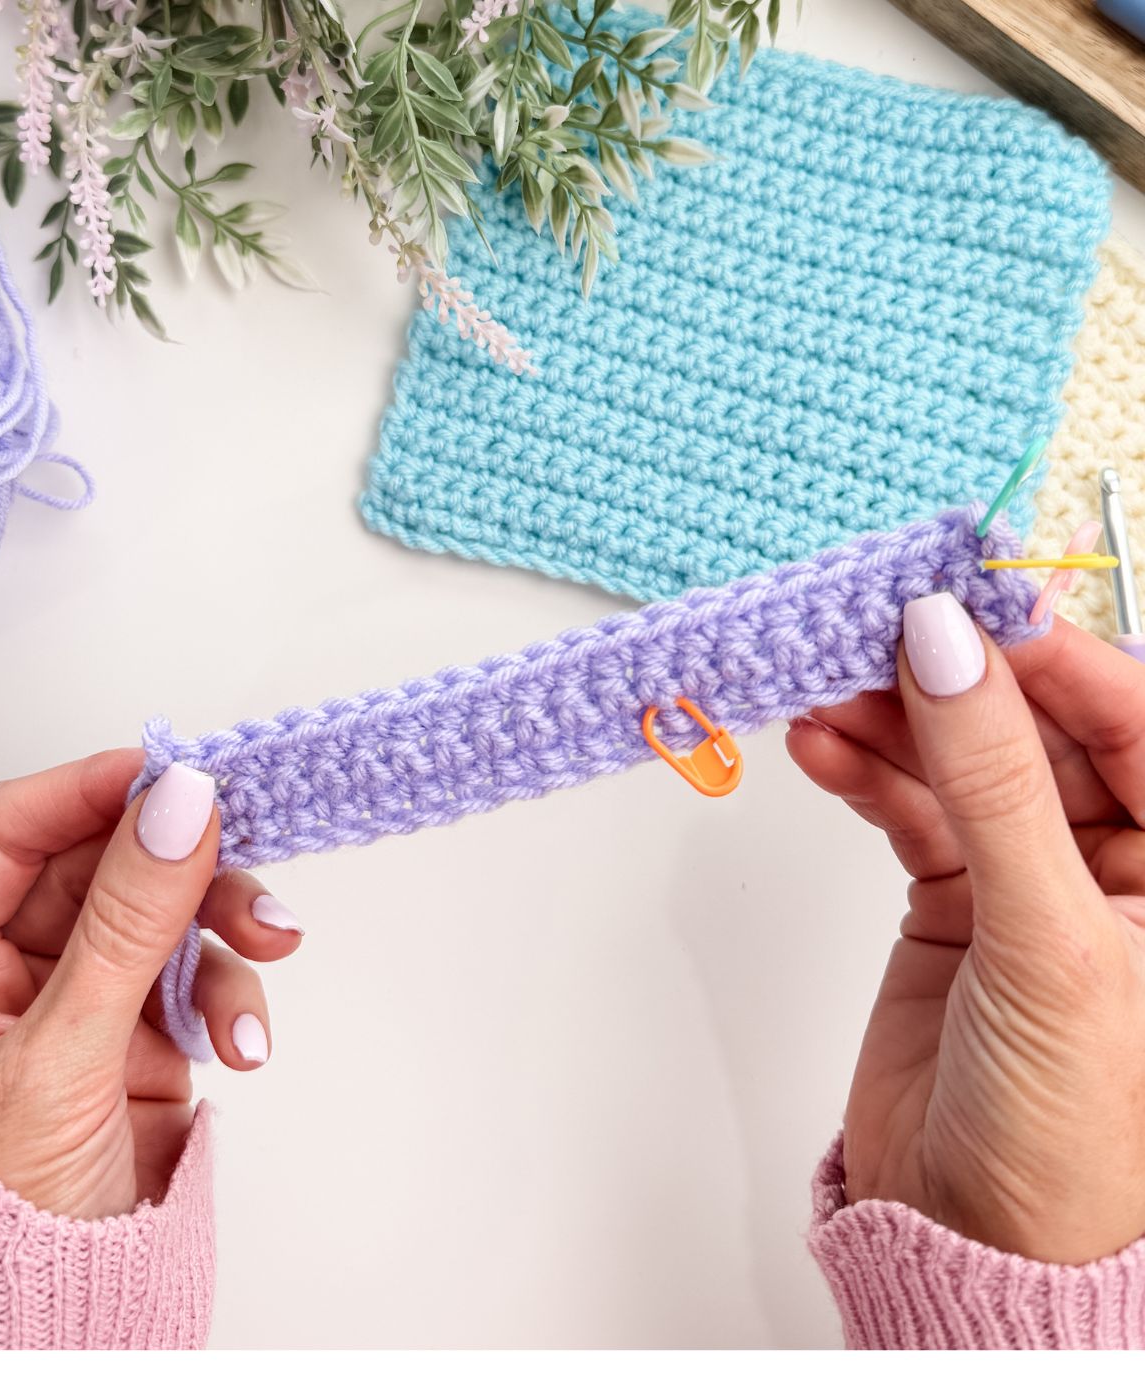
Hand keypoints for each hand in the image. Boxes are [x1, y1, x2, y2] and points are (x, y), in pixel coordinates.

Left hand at [0, 752, 302, 1218]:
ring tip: (271, 948)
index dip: (93, 791)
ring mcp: (84, 995)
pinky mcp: (145, 1031)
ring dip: (228, 931)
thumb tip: (177, 808)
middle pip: (111, 863)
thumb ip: (127, 924)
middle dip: (189, 868)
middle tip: (245, 870)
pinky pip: (201, 978)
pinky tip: (243, 1043)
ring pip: (169, 913)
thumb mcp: (60, 1055)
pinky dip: (235, 1000)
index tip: (176, 774)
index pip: (12, 831)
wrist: (65, 1319)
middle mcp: (10, 963)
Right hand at [787, 598, 1144, 1264]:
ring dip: (891, 723)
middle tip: (870, 637)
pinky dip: (864, 774)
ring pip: (960, 761)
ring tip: (823, 693)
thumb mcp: (1047, 939)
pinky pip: (910, 808)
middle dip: (950, 683)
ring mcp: (1029, 875)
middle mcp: (1118, 858)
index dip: (1050, 653)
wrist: (970, 1242)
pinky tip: (822, 749)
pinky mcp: (953, 898)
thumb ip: (993, 783)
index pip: (1134, 715)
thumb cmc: (1069, 1128)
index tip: (963, 605)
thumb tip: (946, 644)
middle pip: (1033, 727)